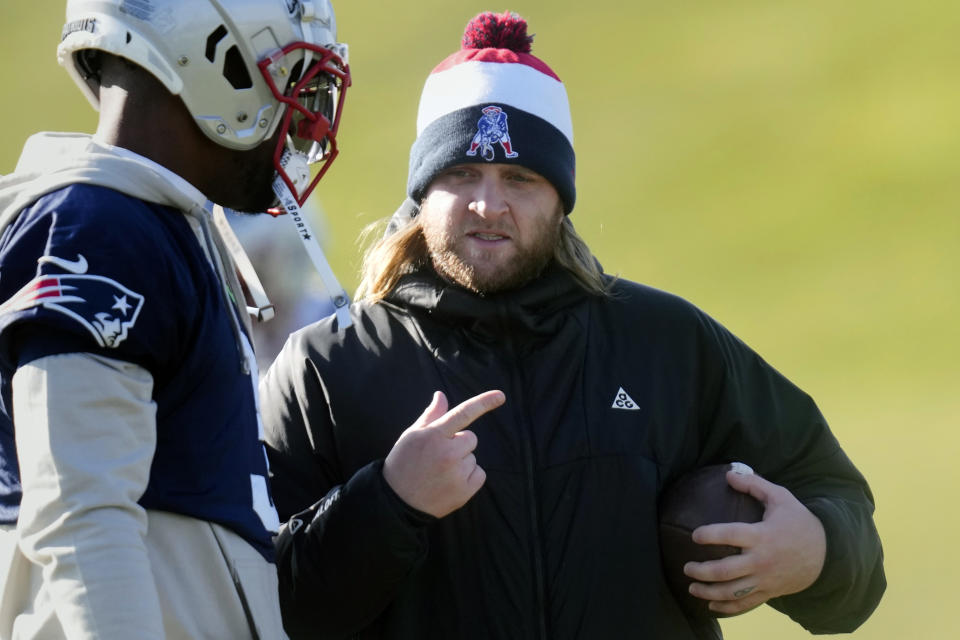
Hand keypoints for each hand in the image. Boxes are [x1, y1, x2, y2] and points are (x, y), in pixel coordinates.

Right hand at [383, 390, 504, 517]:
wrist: (397, 502)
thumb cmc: (403, 463)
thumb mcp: (411, 436)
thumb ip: (431, 415)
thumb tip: (441, 395)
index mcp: (433, 435)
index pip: (462, 413)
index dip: (483, 403)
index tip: (501, 396)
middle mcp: (447, 453)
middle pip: (471, 438)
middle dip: (459, 444)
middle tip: (438, 456)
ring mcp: (457, 473)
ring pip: (472, 457)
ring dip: (461, 462)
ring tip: (439, 472)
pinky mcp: (464, 491)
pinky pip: (479, 474)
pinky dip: (469, 477)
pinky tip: (449, 483)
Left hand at [683, 469, 826, 615]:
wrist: (827, 554)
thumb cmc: (799, 522)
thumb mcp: (781, 498)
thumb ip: (754, 485)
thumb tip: (728, 474)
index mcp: (762, 536)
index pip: (730, 535)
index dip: (710, 534)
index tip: (694, 535)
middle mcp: (761, 560)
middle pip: (726, 570)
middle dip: (702, 571)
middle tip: (686, 566)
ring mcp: (765, 580)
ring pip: (732, 592)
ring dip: (709, 592)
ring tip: (691, 587)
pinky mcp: (769, 592)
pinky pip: (745, 605)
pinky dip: (727, 608)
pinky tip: (710, 606)